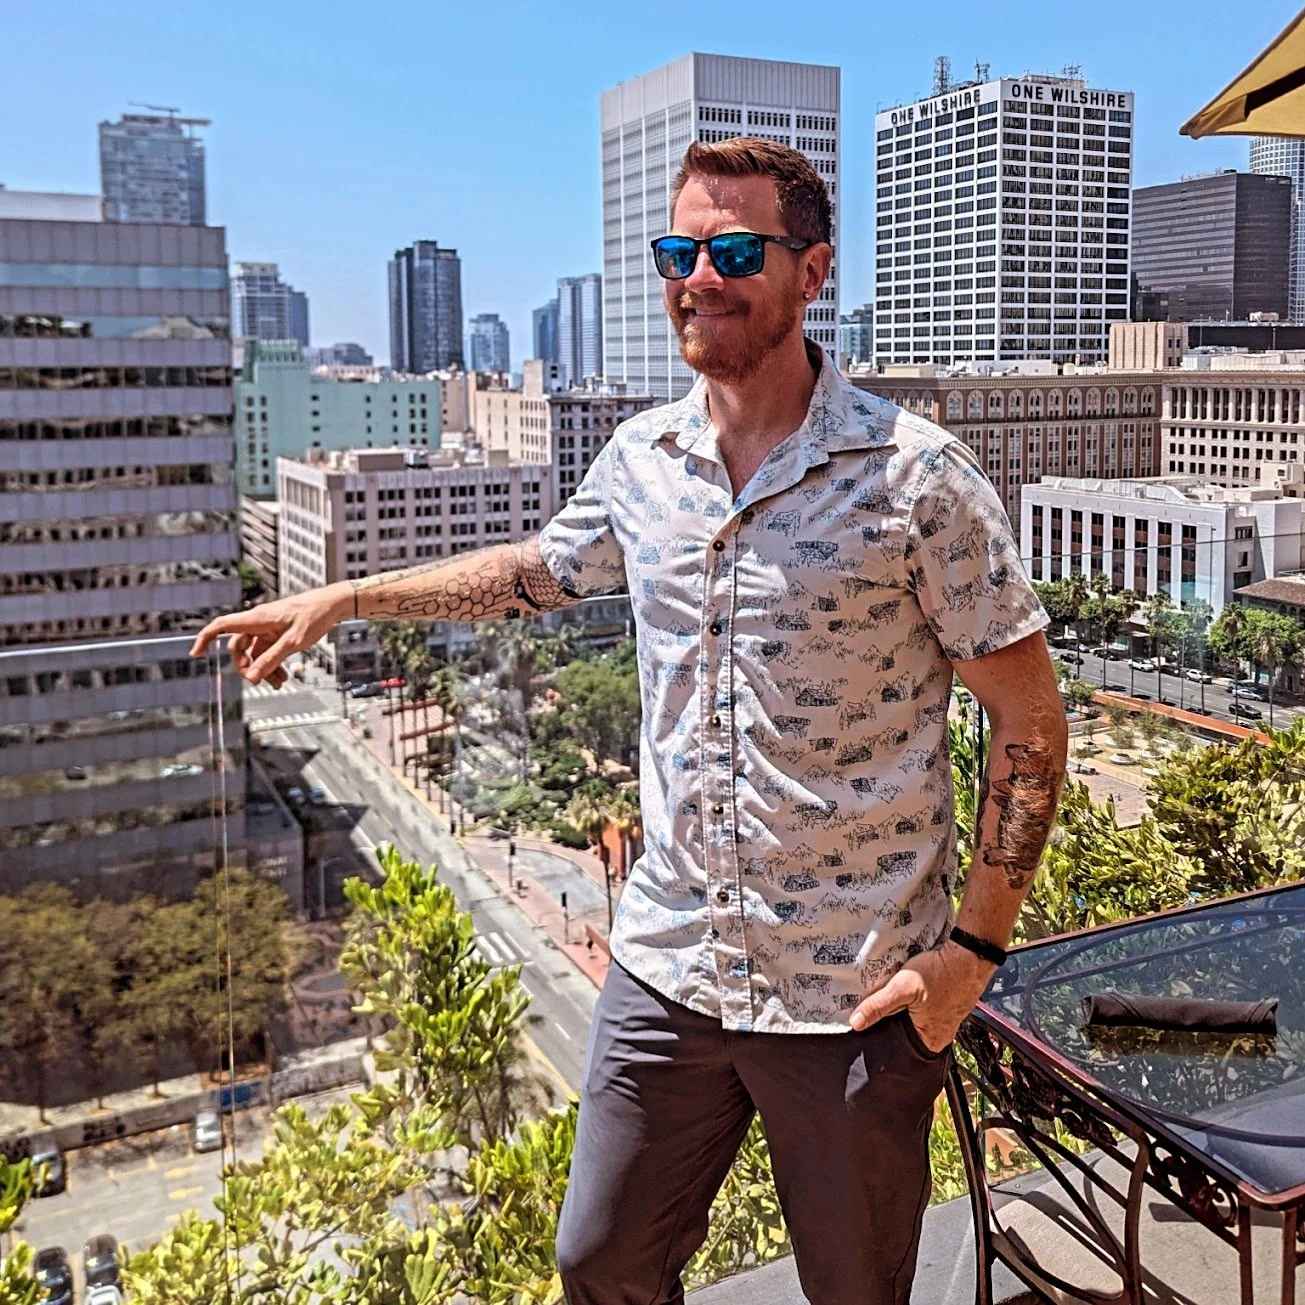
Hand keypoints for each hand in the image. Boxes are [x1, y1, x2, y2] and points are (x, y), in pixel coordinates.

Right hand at [188, 584, 352, 687]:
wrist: (332, 605)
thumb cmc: (313, 617)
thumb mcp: (293, 642)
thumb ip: (271, 659)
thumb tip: (252, 677)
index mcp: (256, 618)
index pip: (222, 625)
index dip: (205, 638)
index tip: (195, 653)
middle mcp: (258, 622)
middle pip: (238, 647)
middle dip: (245, 666)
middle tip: (259, 682)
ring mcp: (267, 628)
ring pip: (255, 652)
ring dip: (263, 669)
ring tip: (279, 683)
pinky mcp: (277, 633)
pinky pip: (267, 651)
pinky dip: (272, 664)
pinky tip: (283, 676)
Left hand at [848, 942, 995, 1052]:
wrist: (969, 953)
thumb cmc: (941, 972)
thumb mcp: (903, 987)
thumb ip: (878, 1005)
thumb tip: (855, 1023)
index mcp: (930, 1041)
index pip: (897, 1047)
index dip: (880, 1035)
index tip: (866, 1026)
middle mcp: (940, 1036)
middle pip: (905, 1033)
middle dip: (890, 1021)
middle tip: (876, 1008)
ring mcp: (947, 1021)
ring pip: (914, 1019)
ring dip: (903, 1009)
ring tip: (893, 998)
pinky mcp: (948, 1006)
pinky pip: (925, 1009)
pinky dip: (915, 1001)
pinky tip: (909, 991)